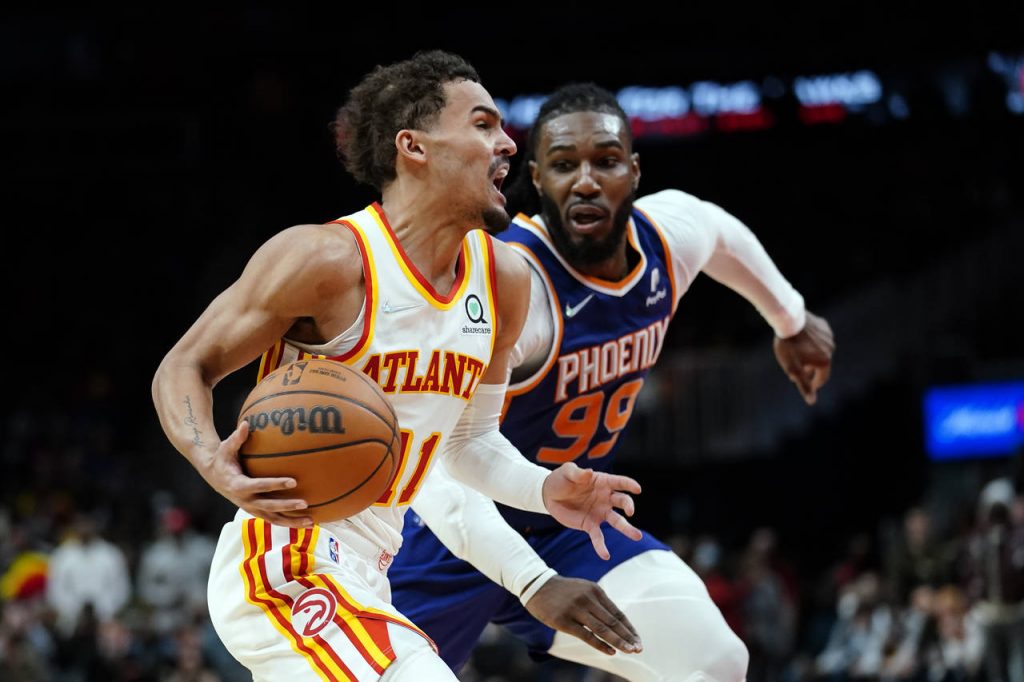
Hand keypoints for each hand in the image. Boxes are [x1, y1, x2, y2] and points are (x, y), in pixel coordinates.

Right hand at [201, 420, 312, 526]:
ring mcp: (251, 508)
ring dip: (291, 522)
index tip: (293, 481)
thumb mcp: (226, 448)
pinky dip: (289, 522)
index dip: (276, 485)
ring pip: (273, 519)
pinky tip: (306, 522)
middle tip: (305, 503)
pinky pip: (274, 519)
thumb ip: (236, 438)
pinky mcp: (256, 511)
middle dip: (287, 506)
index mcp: (238, 485)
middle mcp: (245, 500)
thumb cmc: (223, 458)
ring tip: (311, 521)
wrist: (214, 476)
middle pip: (268, 507)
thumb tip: (245, 423)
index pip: (259, 486)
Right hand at [524, 575, 642, 655]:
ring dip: (618, 641)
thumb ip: (599, 604)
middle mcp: (588, 599)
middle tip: (639, 649)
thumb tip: (617, 624)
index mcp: (596, 591)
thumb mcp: (584, 590)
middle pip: (612, 621)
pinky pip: (586, 635)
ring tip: (630, 651)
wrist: (537, 585)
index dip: (629, 628)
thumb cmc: (564, 591)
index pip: (617, 613)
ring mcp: (576, 609)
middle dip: (627, 637)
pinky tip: (611, 652)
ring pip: (602, 629)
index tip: (638, 640)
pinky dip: (600, 644)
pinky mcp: (563, 620)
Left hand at [542, 462, 641, 559]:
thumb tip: (589, 473)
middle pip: (622, 501)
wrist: (549, 495)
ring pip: (616, 521)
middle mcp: (605, 498)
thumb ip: (578, 473)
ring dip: (626, 528)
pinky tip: (605, 555)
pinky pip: (598, 537)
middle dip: (628, 505)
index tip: (637, 489)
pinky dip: (601, 546)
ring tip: (637, 536)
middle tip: (630, 511)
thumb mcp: (567, 472)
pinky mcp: (590, 525)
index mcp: (602, 482)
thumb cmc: (561, 479)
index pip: (619, 482)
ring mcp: (599, 512)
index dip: (629, 484)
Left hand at [773, 311, 834, 404]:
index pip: (822, 378)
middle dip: (810, 368)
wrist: (788, 320)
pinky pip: (819, 338)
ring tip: (798, 353)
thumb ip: (803, 385)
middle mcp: (831, 349)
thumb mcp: (792, 369)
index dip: (813, 384)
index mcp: (825, 361)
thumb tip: (812, 402)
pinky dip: (812, 342)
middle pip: (821, 364)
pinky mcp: (824, 326)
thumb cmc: (788, 346)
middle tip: (797, 368)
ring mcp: (829, 336)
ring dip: (811, 354)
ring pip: (820, 350)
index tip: (806, 385)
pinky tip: (802, 340)